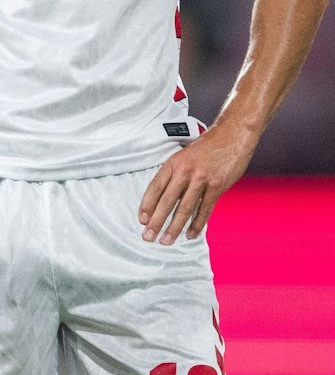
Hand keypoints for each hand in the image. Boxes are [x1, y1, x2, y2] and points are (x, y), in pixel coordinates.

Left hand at [139, 123, 255, 244]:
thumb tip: (164, 198)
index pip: (154, 187)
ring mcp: (201, 179)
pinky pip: (204, 209)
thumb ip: (175, 175)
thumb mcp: (184, 156)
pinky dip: (197, 223)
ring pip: (184, 208)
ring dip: (174, 227)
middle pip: (166, 201)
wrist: (233, 134)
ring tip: (166, 241)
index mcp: (173, 163)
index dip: (146, 205)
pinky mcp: (217, 186)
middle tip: (147, 237)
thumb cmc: (207, 147)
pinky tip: (190, 234)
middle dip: (156, 222)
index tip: (141, 220)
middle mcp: (184, 171)